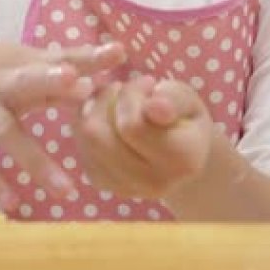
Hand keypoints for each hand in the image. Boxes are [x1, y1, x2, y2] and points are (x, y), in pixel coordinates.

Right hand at [0, 38, 125, 210]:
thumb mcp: (31, 60)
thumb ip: (75, 61)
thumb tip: (120, 55)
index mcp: (28, 63)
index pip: (63, 58)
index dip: (88, 58)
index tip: (116, 55)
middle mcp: (4, 81)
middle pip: (29, 81)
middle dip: (52, 82)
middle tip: (83, 87)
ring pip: (9, 134)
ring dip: (36, 161)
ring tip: (67, 191)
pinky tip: (14, 205)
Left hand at [75, 75, 222, 200]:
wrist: (181, 155)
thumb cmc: (185, 119)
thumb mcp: (188, 100)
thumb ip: (174, 99)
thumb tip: (154, 107)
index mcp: (182, 160)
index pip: (133, 125)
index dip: (131, 95)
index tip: (147, 82)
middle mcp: (153, 183)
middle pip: (98, 135)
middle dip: (104, 100)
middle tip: (122, 87)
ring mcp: (125, 187)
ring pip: (85, 139)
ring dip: (92, 109)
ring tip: (114, 99)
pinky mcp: (103, 183)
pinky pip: (81, 145)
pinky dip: (86, 123)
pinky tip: (107, 114)